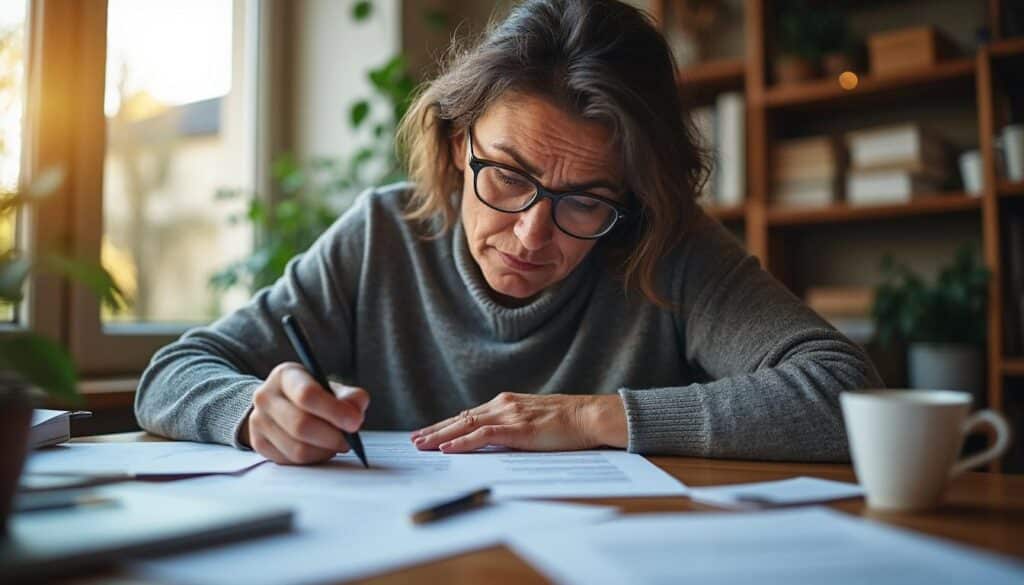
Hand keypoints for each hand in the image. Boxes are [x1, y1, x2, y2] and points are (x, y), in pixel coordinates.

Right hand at [241, 362, 369, 464]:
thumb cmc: (314, 397)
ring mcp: (258, 422)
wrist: (282, 405)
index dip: (334, 410)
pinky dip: (312, 459)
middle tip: (349, 440)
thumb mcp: (333, 389)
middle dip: (332, 437)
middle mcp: (266, 396)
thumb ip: (351, 398)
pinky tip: (320, 449)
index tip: (355, 422)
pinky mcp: (259, 444)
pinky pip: (291, 461)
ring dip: (324, 451)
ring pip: (297, 449)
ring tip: (335, 444)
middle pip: (301, 425)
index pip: (307, 394)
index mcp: (286, 375)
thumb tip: (355, 417)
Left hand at [410, 392, 626, 452]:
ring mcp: (510, 415)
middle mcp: (503, 404)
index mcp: (507, 403)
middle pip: (460, 418)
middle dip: (435, 430)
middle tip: (413, 440)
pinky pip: (484, 436)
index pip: (468, 415)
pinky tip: (448, 448)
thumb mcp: (534, 420)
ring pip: (466, 425)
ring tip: (421, 445)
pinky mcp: (518, 429)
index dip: (445, 425)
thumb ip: (513, 426)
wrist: (590, 416)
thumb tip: (493, 440)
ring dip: (441, 436)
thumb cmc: (568, 422)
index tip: (428, 433)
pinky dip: (463, 441)